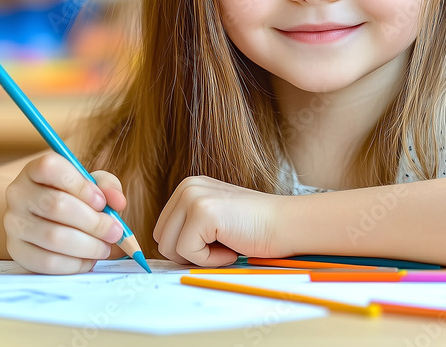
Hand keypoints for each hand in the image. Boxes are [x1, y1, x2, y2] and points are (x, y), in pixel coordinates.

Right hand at [4, 152, 126, 273]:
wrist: (39, 219)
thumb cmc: (71, 198)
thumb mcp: (90, 184)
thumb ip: (107, 187)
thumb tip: (118, 202)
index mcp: (34, 170)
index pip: (51, 168)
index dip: (80, 185)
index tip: (102, 202)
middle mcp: (18, 194)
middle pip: (56, 205)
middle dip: (94, 222)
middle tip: (115, 232)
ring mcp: (13, 223)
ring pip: (53, 236)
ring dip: (88, 246)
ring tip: (105, 248)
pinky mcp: (16, 251)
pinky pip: (46, 262)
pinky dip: (74, 264)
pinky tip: (88, 260)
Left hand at [153, 176, 291, 266]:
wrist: (285, 225)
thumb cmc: (254, 228)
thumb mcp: (213, 220)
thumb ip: (188, 227)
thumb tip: (160, 250)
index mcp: (188, 187)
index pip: (162, 231)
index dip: (187, 248)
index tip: (215, 241)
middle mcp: (187, 187)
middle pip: (161, 239)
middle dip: (189, 253)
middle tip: (221, 245)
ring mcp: (193, 197)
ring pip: (169, 248)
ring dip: (199, 257)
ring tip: (227, 243)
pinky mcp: (202, 212)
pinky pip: (187, 252)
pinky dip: (210, 260)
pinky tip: (232, 246)